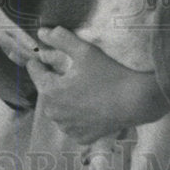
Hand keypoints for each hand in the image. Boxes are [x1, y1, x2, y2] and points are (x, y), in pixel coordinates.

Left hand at [26, 26, 169, 142]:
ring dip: (64, 100)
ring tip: (82, 90)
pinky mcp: (81, 137)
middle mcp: (54, 113)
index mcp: (50, 91)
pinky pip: (72, 124)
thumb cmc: (109, 74)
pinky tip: (90, 107)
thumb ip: (61, 39)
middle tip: (72, 72)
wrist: (135, 101)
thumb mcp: (84, 51)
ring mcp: (68, 128)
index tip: (45, 56)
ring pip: (59, 109)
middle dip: (54, 81)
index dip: (40, 61)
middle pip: (47, 91)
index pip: (35, 72)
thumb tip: (41, 32)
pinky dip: (77, 116)